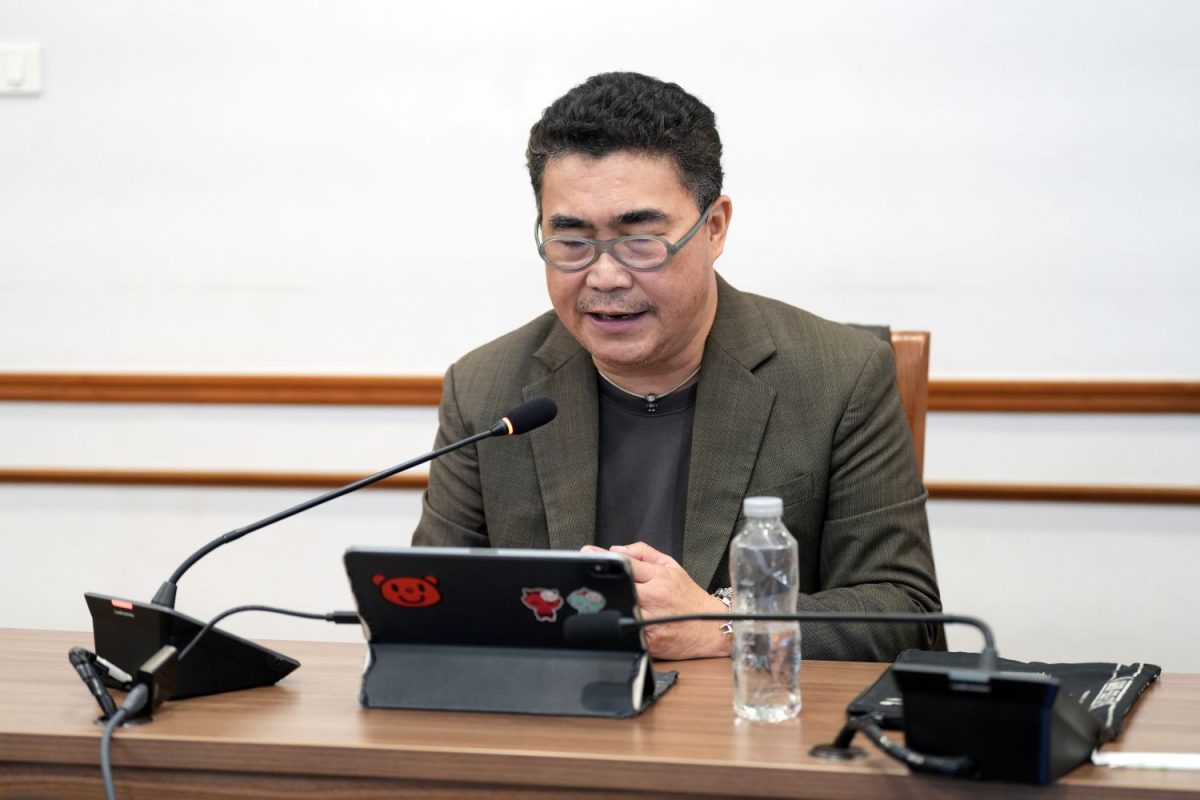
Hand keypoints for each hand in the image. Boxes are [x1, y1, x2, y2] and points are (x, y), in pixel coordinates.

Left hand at [582, 541, 730, 659]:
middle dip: (600, 583)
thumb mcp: (671, 566)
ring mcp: (651, 620)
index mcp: (659, 577)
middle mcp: (655, 598)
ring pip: (619, 609)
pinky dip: (615, 626)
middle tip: (584, 580)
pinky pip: (625, 632)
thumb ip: (643, 553)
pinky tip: (609, 621)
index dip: (604, 558)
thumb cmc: (689, 597)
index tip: (587, 554)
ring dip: (605, 604)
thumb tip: (616, 550)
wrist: (710, 628)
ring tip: (593, 600)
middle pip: (619, 587)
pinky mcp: (649, 641)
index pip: (627, 565)